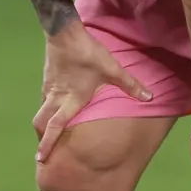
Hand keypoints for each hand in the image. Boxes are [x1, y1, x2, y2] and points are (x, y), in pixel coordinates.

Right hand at [33, 21, 152, 162]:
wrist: (64, 33)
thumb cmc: (88, 53)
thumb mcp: (112, 70)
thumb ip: (130, 85)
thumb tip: (150, 97)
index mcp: (71, 100)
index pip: (54, 126)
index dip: (47, 143)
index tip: (41, 158)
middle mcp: (56, 97)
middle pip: (40, 122)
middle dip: (41, 138)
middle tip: (42, 152)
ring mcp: (49, 89)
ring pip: (41, 112)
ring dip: (43, 124)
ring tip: (48, 133)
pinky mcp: (47, 80)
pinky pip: (44, 100)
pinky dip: (46, 110)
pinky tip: (55, 108)